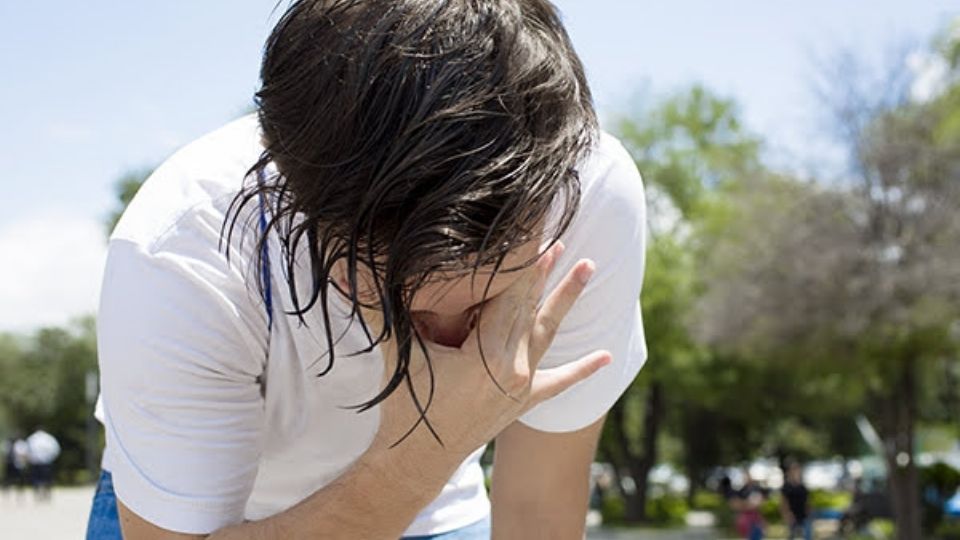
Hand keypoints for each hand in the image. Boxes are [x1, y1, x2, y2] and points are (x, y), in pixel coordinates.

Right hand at [369, 242, 611, 457]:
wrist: (416, 461)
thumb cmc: (405, 407)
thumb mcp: (397, 354)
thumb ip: (378, 310)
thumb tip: (346, 273)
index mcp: (485, 356)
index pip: (507, 296)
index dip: (520, 261)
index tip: (534, 231)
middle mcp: (511, 369)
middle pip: (529, 308)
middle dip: (543, 270)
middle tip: (560, 235)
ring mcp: (520, 386)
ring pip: (547, 333)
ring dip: (566, 300)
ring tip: (588, 268)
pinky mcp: (522, 402)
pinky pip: (557, 383)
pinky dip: (581, 370)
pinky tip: (606, 358)